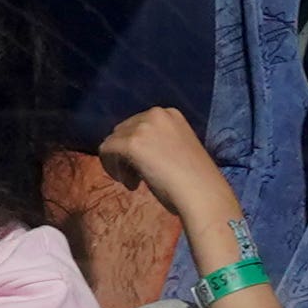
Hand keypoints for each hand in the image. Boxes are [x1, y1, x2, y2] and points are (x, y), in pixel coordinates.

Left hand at [97, 107, 240, 226]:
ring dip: (120, 163)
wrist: (202, 193)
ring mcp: (143, 127)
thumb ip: (157, 142)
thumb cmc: (195, 180)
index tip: (144, 166)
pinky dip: (111, 167)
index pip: (138, 124)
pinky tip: (130, 183)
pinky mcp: (131, 143)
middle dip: (126, 154)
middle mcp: (156, 114)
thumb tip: (133, 150)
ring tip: (135, 183)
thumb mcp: (177, 149)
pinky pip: (106, 151)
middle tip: (137, 178)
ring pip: (113, 141)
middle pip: (122, 131)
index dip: (136, 146)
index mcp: (170, 114)